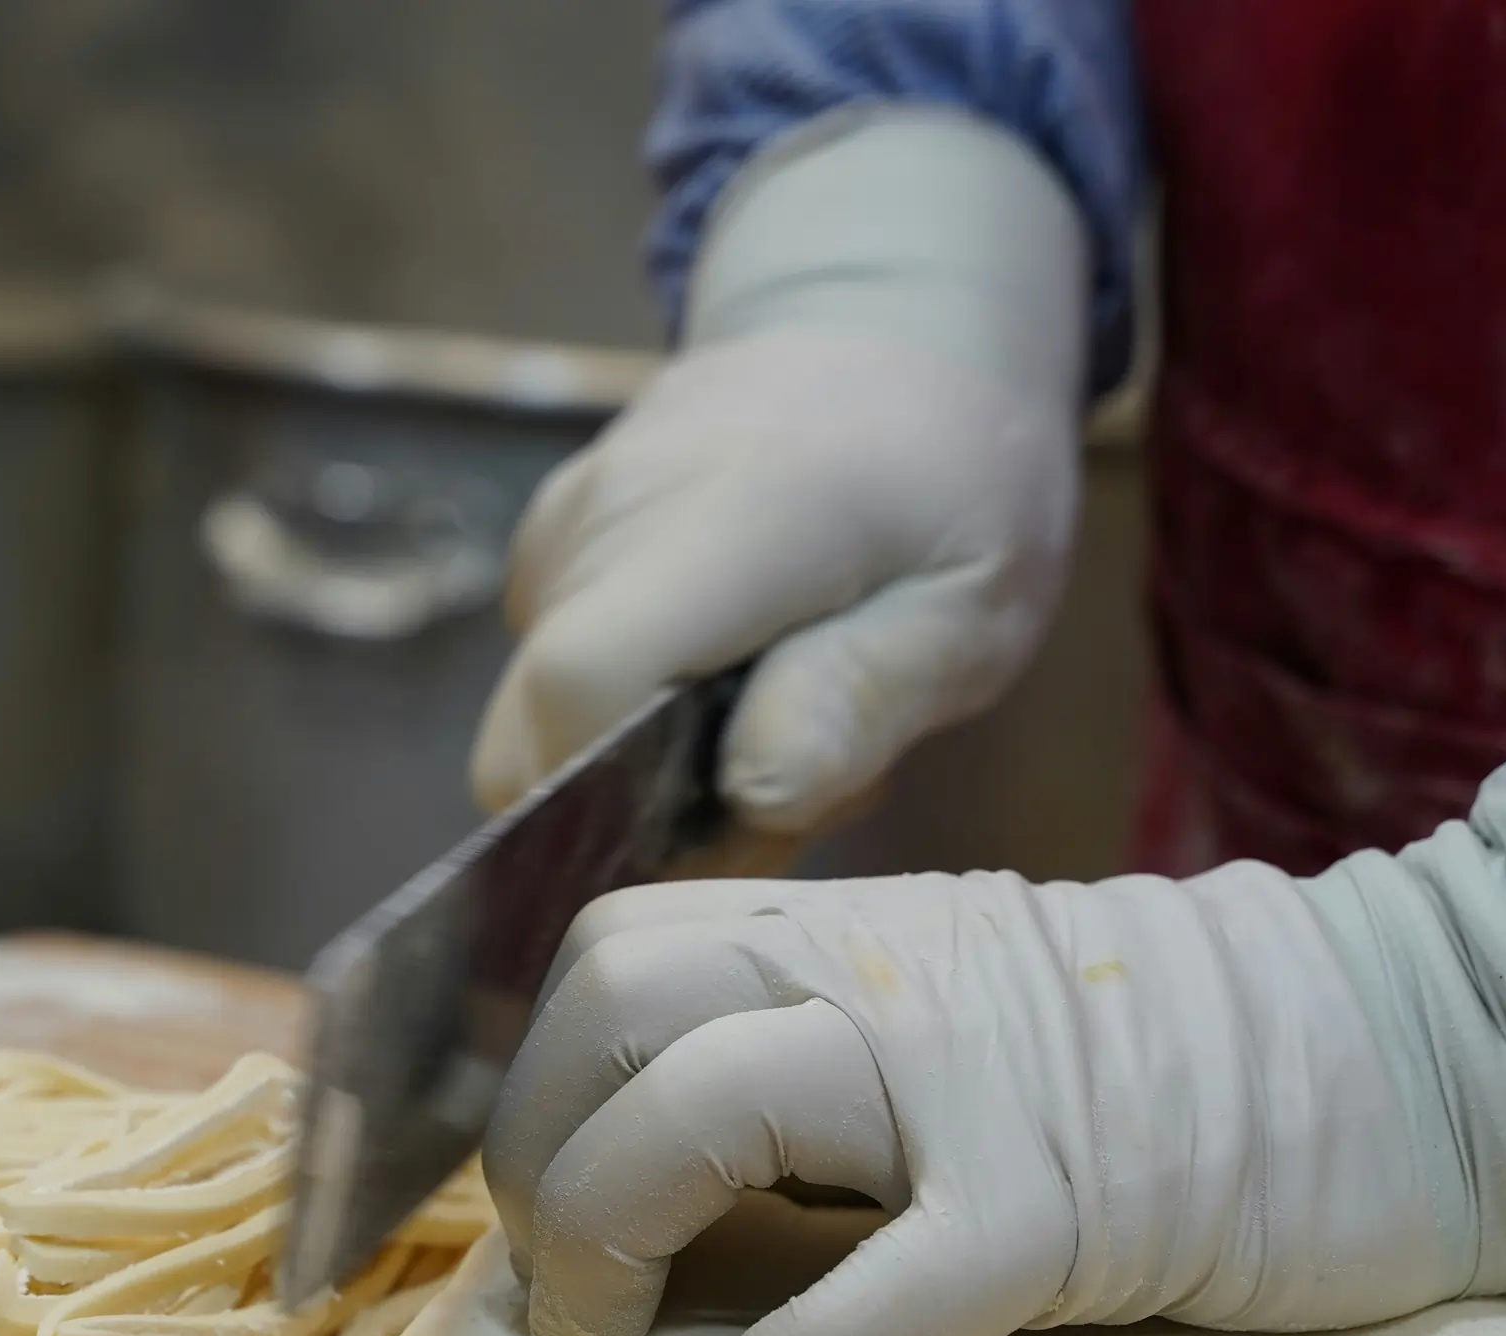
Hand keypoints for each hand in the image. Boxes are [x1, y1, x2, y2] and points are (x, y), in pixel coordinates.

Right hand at [471, 332, 1076, 833]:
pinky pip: (546, 672)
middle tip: (779, 781)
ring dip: (638, 762)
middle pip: (531, 732)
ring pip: (535, 718)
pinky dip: (622, 707)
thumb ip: (865, 696)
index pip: (580, 682)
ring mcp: (565, 520)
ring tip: (770, 708)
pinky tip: (723, 668)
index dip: (616, 797)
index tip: (716, 830)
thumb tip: (752, 791)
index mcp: (728, 521)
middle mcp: (611, 512)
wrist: (895, 335)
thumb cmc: (954, 483)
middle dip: (632, 811)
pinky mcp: (550, 536)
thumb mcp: (974, 607)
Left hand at [482, 714, 1505, 1335]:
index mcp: (863, 927)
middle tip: (552, 1285)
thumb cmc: (1201, 1051)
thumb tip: (663, 1152)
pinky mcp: (1072, 1200)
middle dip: (533, 1151)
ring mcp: (976, 1080)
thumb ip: (836, 1046)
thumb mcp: (980, 1004)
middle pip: (612, 1002)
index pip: (615, 946)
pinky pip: (876, 1295)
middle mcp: (891, 972)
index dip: (528, 1072)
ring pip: (700, 1110)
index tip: (520, 1190)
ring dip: (601, 1240)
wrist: (1437, 1039)